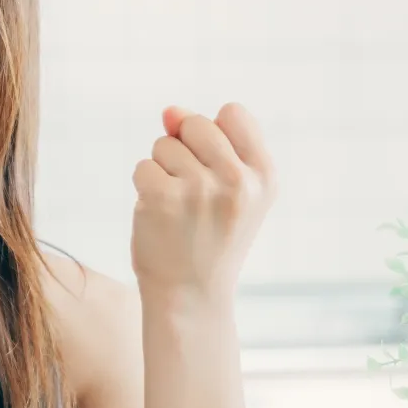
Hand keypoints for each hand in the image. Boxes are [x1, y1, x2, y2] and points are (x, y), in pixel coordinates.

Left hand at [130, 103, 274, 301]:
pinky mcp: (163, 197)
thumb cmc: (210, 238)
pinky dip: (144, 188)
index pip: (233, 112)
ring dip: (162, 171)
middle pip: (194, 123)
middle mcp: (237, 180)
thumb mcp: (229, 190)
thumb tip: (169, 110)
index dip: (214, 135)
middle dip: (184, 150)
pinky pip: (143, 167)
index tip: (215, 171)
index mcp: (264, 176)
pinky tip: (159, 216)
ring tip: (178, 209)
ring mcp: (200, 188)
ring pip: (164, 144)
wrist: (191, 296)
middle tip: (193, 196)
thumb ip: (208, 143)